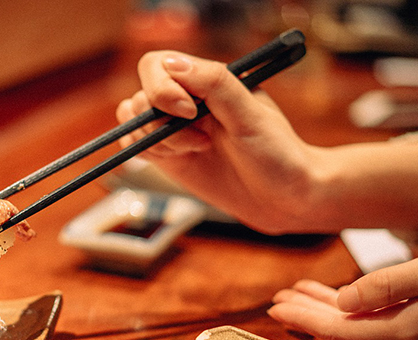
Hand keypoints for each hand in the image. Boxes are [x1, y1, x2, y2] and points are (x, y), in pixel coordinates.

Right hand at [116, 50, 318, 234]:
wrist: (283, 198)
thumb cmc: (277, 155)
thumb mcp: (251, 115)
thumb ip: (215, 84)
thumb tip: (172, 64)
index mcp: (207, 80)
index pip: (158, 66)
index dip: (162, 89)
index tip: (188, 113)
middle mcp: (186, 100)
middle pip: (141, 96)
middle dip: (161, 123)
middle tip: (200, 141)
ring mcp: (174, 128)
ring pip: (134, 122)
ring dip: (157, 141)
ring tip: (197, 150)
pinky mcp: (168, 155)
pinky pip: (136, 146)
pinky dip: (147, 154)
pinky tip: (181, 159)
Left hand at [268, 245, 417, 339]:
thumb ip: (389, 287)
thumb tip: (344, 300)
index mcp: (407, 331)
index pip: (339, 330)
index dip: (305, 320)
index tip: (277, 309)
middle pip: (342, 331)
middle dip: (306, 315)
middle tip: (277, 302)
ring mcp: (416, 338)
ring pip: (357, 326)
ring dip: (324, 309)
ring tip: (296, 295)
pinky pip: (375, 321)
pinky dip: (351, 308)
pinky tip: (337, 299)